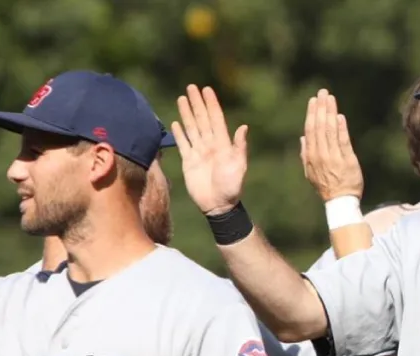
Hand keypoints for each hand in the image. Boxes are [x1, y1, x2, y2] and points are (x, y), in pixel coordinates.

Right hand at [171, 84, 248, 215]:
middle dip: (196, 103)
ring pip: (191, 128)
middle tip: (191, 87)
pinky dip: (179, 134)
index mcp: (222, 144)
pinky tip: (176, 123)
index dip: (211, 104)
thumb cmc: (231, 187)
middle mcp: (210, 145)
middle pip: (202, 119)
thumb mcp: (238, 166)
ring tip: (182, 99)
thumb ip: (239, 147)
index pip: (215, 119)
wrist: (218, 205)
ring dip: (187, 114)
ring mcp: (198, 152)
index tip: (207, 89)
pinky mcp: (188, 162)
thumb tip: (243, 127)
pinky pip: (183, 144)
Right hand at [300, 89, 363, 201]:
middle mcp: (321, 155)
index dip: (312, 114)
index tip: (313, 100)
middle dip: (321, 108)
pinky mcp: (347, 160)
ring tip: (331, 99)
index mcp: (311, 156)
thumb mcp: (310, 172)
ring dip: (330, 113)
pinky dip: (341, 128)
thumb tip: (302, 137)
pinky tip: (340, 116)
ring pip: (330, 131)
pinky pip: (343, 141)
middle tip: (323, 92)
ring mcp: (334, 157)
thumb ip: (305, 154)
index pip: (310, 130)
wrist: (340, 201)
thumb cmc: (326, 186)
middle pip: (319, 126)